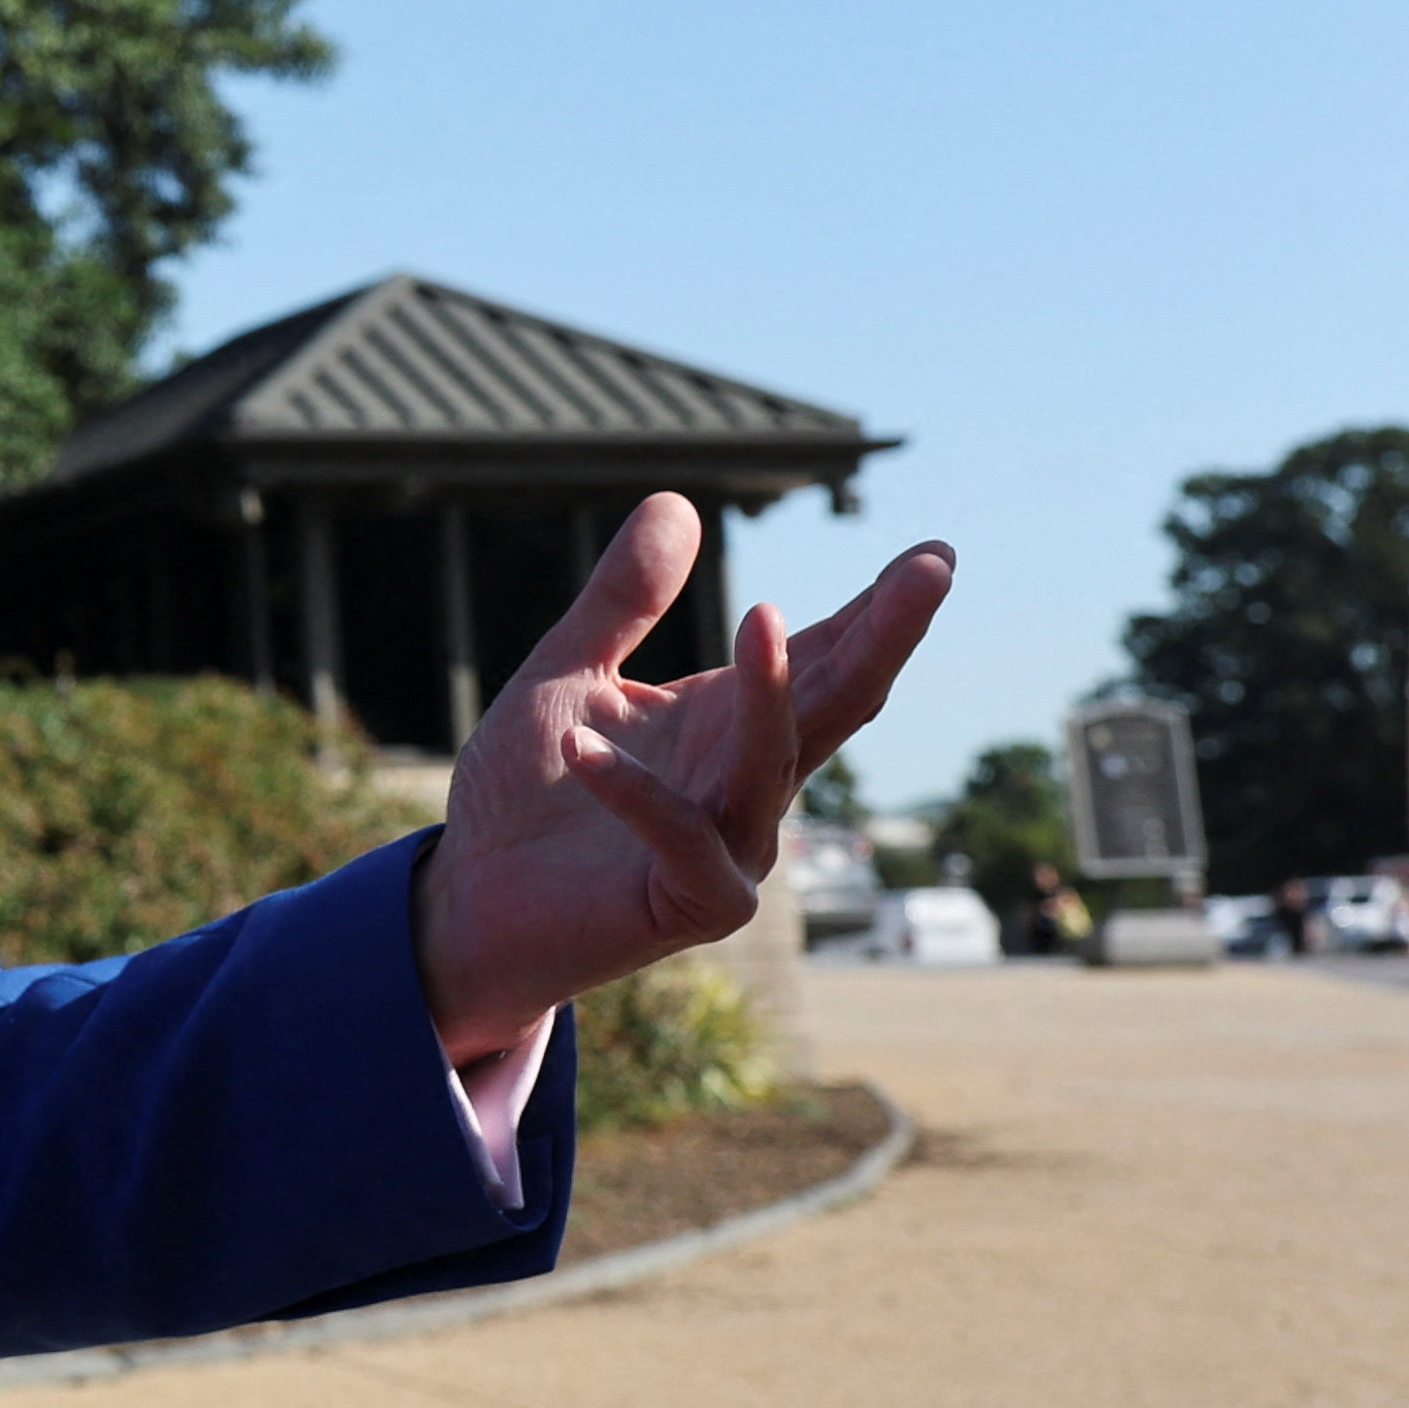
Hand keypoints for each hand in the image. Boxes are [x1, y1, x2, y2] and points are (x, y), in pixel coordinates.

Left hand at [406, 499, 952, 1062]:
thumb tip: (676, 502)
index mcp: (727, 724)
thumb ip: (621, 600)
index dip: (876, 610)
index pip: (822, 659)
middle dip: (882, 636)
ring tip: (763, 615)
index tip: (935, 553)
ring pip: (771, 765)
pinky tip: (583, 747)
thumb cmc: (528, 794)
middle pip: (833, 704)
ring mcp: (731, 850)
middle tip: (932, 570)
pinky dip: (634, 792)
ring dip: (772, 693)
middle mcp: (746, 784)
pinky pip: (679, 840)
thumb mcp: (565, 675)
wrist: (473, 902)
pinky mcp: (692, 906)